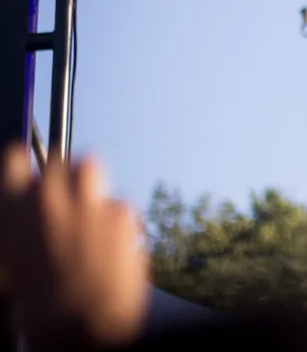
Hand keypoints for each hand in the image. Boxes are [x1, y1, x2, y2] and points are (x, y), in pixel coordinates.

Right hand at [0, 145, 149, 349]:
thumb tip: (31, 215)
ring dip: (89, 182)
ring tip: (89, 207)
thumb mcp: (14, 262)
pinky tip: (111, 242)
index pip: (14, 157)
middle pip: (57, 161)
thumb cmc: (42, 304)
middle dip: (62, 177)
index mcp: (12, 210)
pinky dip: (115, 218)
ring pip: (89, 166)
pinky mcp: (121, 211)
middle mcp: (46, 198)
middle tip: (67, 199)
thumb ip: (23, 227)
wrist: (82, 322)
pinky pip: (117, 203)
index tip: (30, 172)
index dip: (23, 164)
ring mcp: (85, 200)